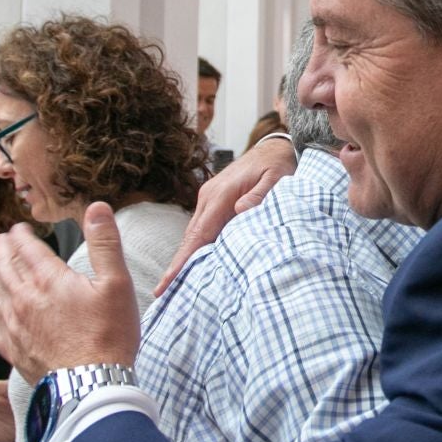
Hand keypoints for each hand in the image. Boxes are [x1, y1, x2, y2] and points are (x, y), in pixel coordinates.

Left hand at [0, 202, 139, 380]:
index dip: (21, 235)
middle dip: (2, 250)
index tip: (19, 228)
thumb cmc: (109, 335)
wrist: (92, 384)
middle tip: (0, 240)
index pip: (27, 249)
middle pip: (6, 267)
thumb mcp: (117, 283)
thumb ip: (105, 243)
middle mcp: (25, 299)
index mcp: (49, 280)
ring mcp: (16, 326)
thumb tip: (97, 208)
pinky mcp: (14, 349)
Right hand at [155, 135, 298, 293]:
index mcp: (221, 195)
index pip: (198, 234)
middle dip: (177, 265)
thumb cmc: (277, 165)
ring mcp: (209, 199)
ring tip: (177, 286)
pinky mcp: (215, 202)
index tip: (168, 281)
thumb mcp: (277, 178)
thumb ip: (261, 195)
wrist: (274, 148)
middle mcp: (209, 198)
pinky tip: (198, 263)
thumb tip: (240, 212)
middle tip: (164, 293)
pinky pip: (204, 228)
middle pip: (191, 238)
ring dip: (187, 257)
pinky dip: (198, 246)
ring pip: (195, 234)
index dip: (183, 259)